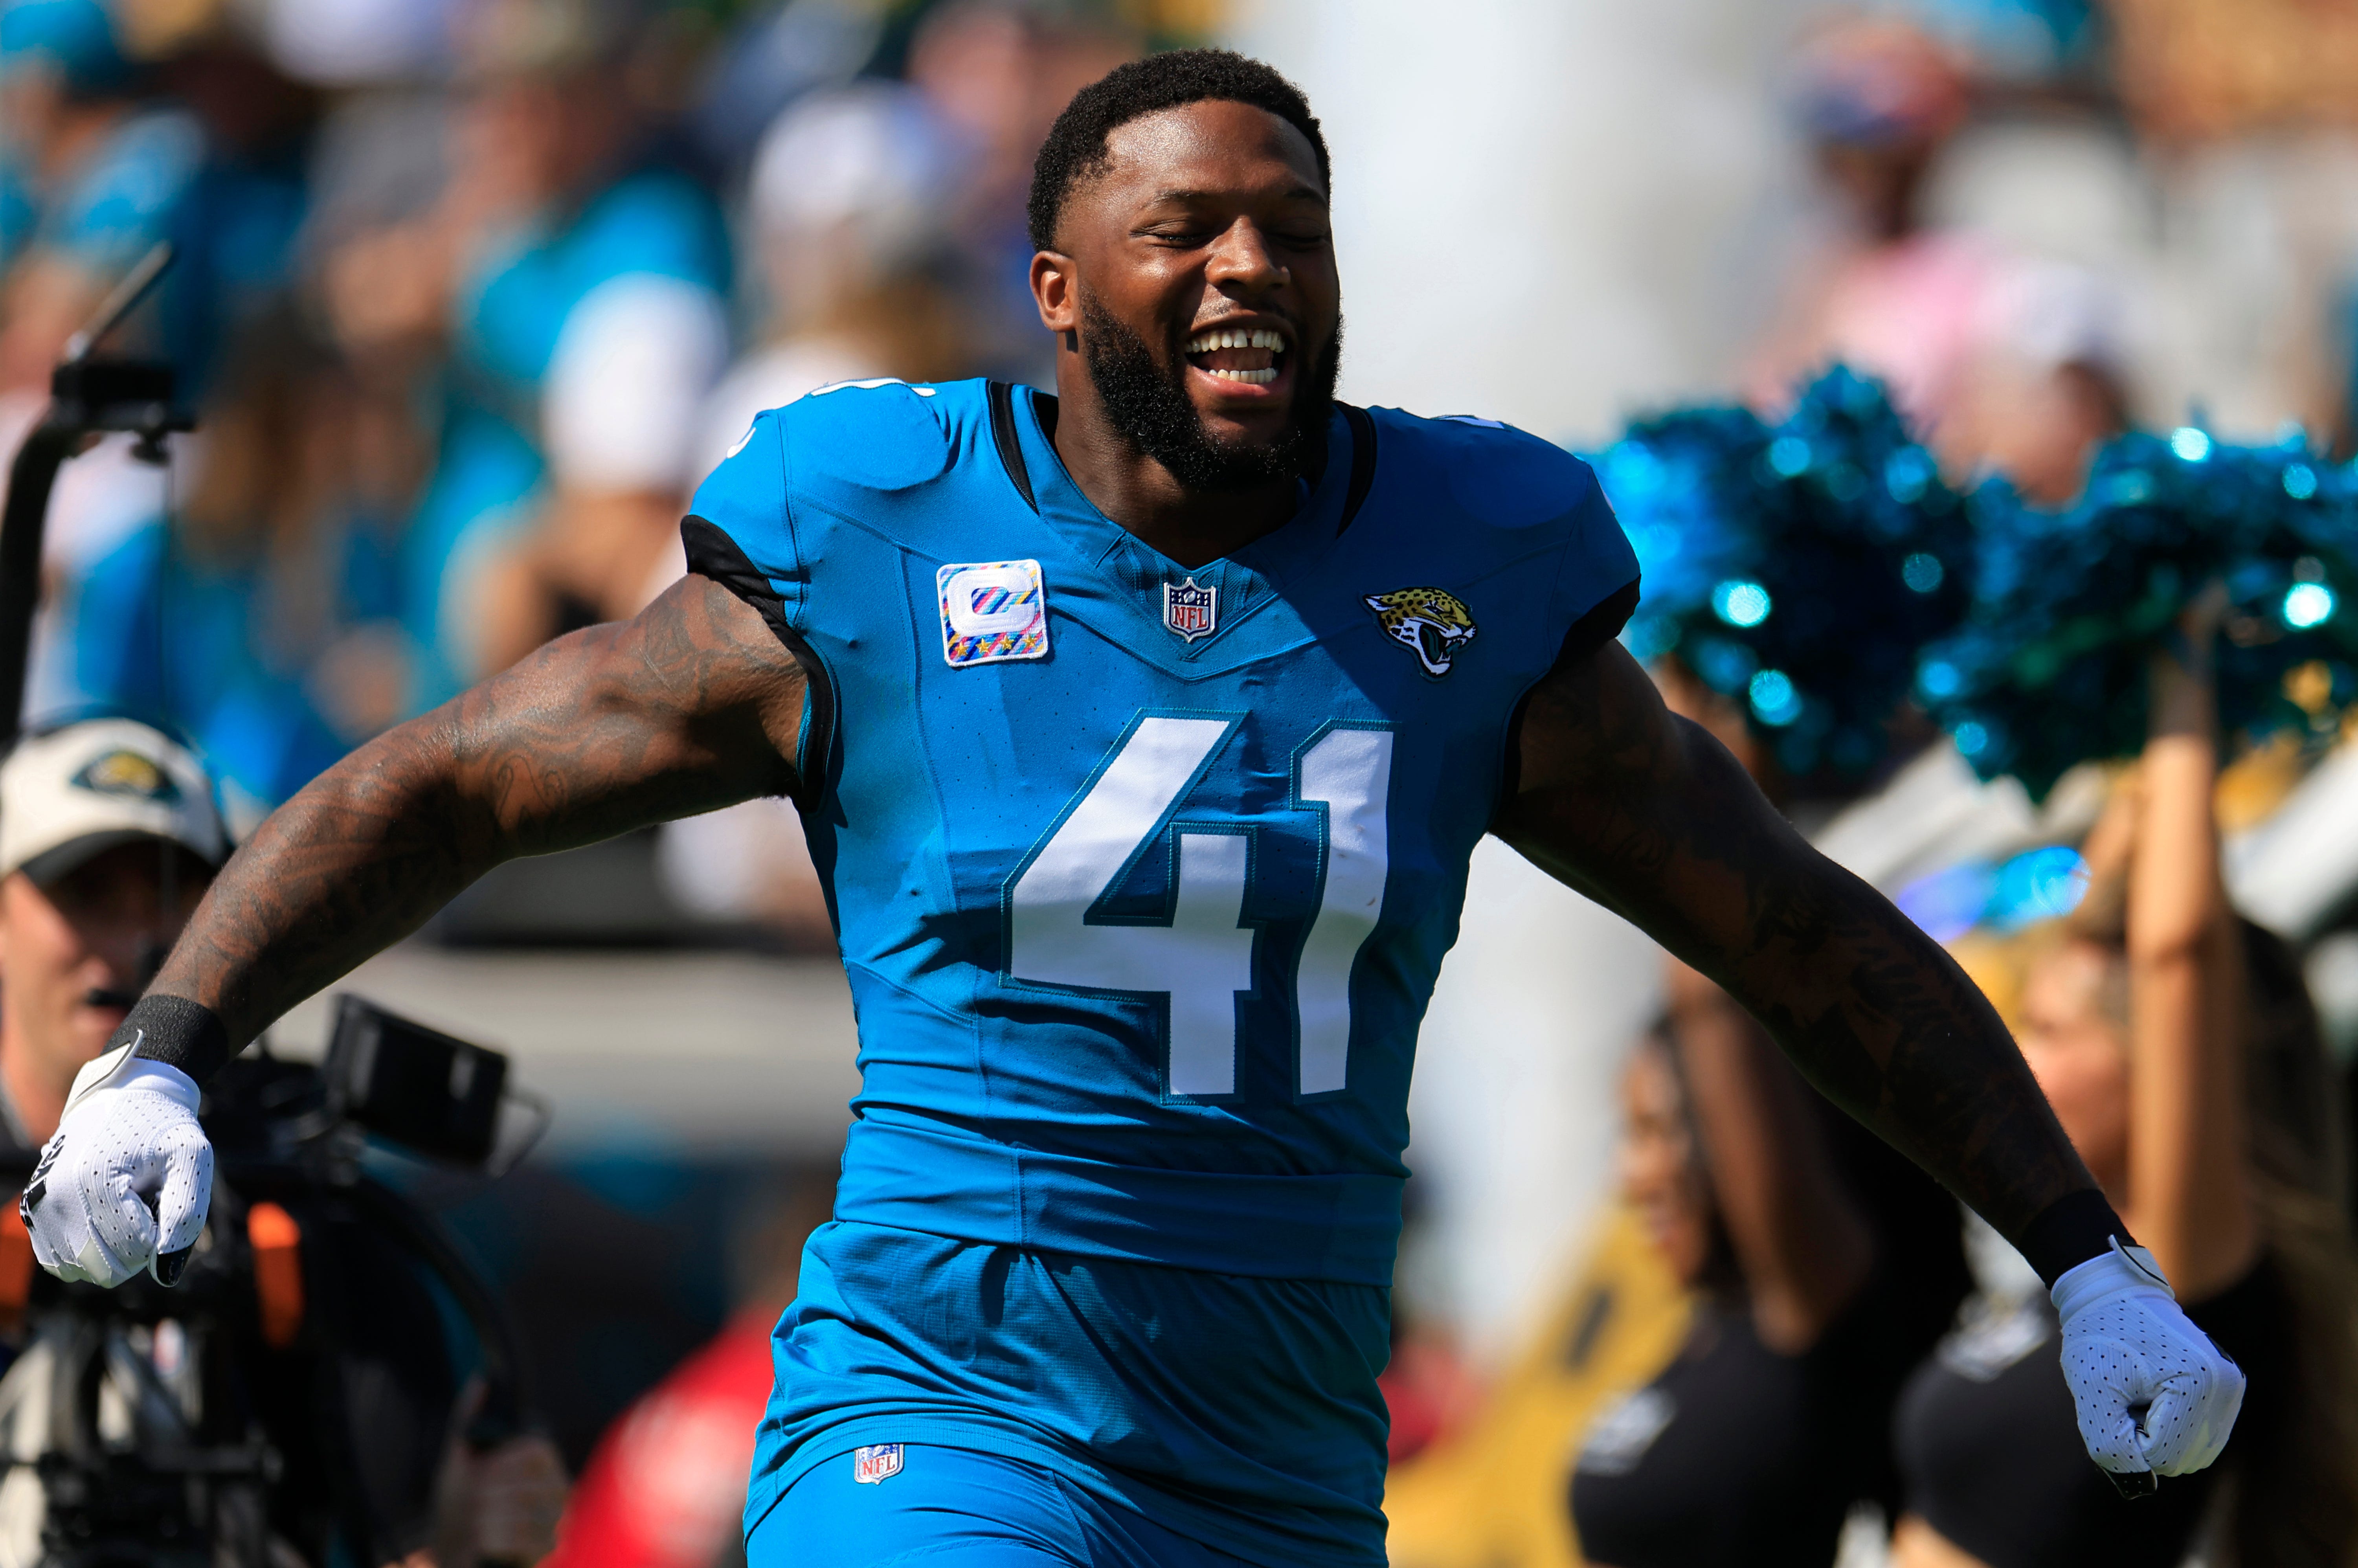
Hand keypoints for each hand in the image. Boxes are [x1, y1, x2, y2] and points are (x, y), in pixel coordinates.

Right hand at [19, 1041, 212, 1287]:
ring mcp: (37, 1209)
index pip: (136, 1249)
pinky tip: (102, 1214)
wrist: (123, 1097)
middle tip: (144, 1202)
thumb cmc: (162, 1128)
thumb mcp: (192, 1159)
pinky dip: (88, 1250)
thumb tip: (166, 1274)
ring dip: (113, 1247)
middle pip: (107, 1269)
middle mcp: (55, 1199)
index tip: (160, 1194)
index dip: (160, 1230)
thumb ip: (186, 1217)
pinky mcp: (31, 1215)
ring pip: (85, 1270)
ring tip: (123, 1202)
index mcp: (94, 1182)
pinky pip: (62, 1264)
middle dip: (137, 1245)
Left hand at [2053, 1239, 2244, 1493]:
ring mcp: (2231, 1390)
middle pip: (2182, 1460)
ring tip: (2138, 1394)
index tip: (2115, 1401)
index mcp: (2200, 1384)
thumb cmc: (2099, 1337)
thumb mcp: (2091, 1390)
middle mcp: (2227, 1389)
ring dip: (2157, 1434)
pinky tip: (2152, 1394)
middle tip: (2125, 1397)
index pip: (2163, 1456)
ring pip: (2191, 1453)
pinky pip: (2198, 1438)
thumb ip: (2109, 1443)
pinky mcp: (2225, 1391)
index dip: (2128, 1438)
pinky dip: (2170, 1426)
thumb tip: (2141, 1482)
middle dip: (2144, 1438)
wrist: (2112, 1294)